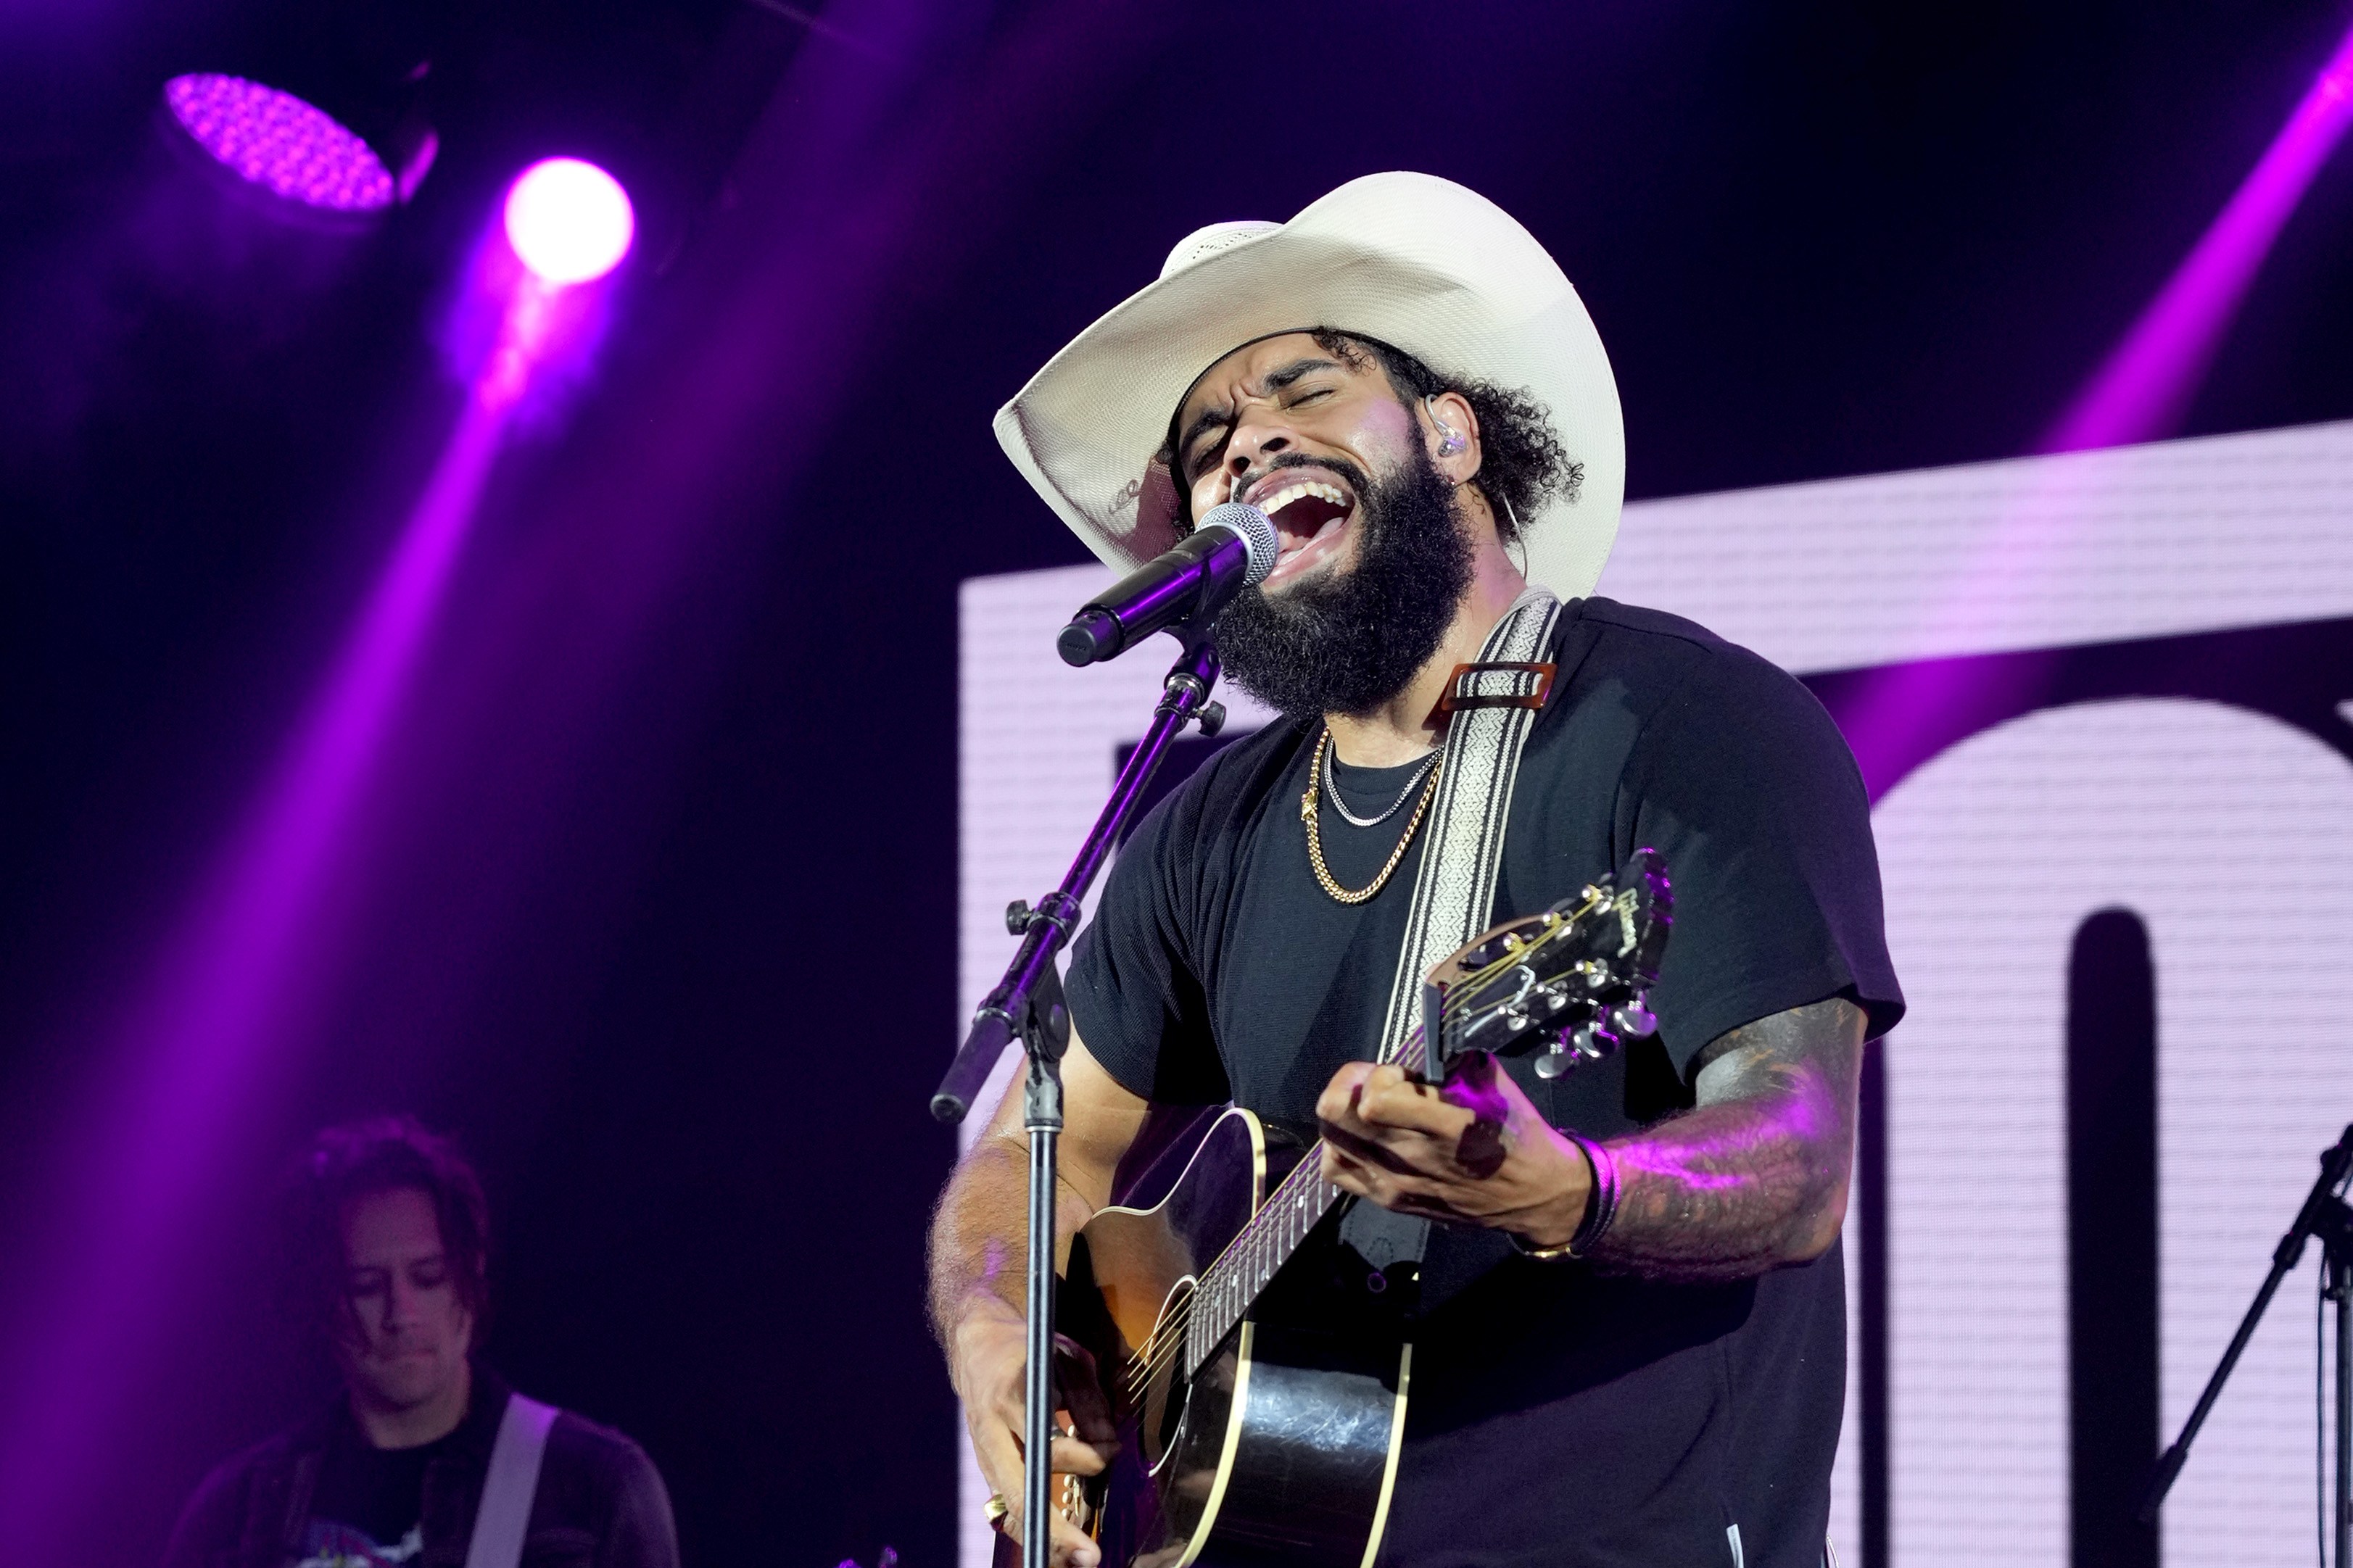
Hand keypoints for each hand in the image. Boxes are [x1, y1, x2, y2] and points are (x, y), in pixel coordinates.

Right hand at [950, 1295, 1114, 1567]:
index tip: (1111, 1448)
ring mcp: (983, 1452)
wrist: (975, 1342)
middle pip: (1021, 1488)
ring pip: (1010, 1506)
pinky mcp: (985, 1466)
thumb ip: (1090, 1402)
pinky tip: (1054, 1551)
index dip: (1083, 1455)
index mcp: (1011, 1394)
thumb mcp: (1068, 1358)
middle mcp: (991, 1428)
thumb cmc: (1029, 1348)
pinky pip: (1005, 1506)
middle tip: (1089, 1556)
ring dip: (1044, 1538)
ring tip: (1076, 1561)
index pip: (1046, 1441)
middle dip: (1056, 1528)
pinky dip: (1029, 1529)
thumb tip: (1108, 1446)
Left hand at [1316, 1053, 1592, 1246]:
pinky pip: (1335, 1170)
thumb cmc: (1517, 1137)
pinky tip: (1364, 1136)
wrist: (1534, 1195)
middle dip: (1351, 1084)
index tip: (1401, 1072)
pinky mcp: (1389, 1200)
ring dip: (1345, 1114)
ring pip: (1330, 1139)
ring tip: (1372, 1109)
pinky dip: (1340, 1146)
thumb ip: (1454, 1060)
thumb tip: (1427, 1037)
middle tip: (1377, 1082)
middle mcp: (1412, 1157)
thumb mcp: (1495, 1085)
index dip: (1379, 1075)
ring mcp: (1396, 1183)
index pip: (1374, 1101)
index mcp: (1445, 1127)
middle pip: (1336, 1115)